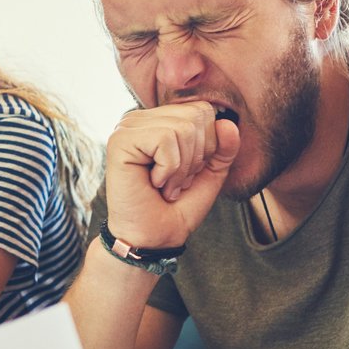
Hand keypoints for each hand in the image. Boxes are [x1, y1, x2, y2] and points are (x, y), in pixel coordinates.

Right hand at [103, 103, 239, 250]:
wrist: (154, 238)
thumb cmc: (177, 207)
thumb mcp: (210, 174)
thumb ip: (224, 148)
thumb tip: (228, 123)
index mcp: (159, 120)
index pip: (202, 110)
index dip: (207, 145)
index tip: (186, 173)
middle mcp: (140, 118)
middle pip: (195, 116)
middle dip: (196, 156)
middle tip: (176, 181)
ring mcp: (127, 128)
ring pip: (182, 128)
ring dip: (181, 167)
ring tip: (165, 185)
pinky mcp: (120, 141)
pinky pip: (165, 139)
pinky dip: (169, 169)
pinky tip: (154, 183)